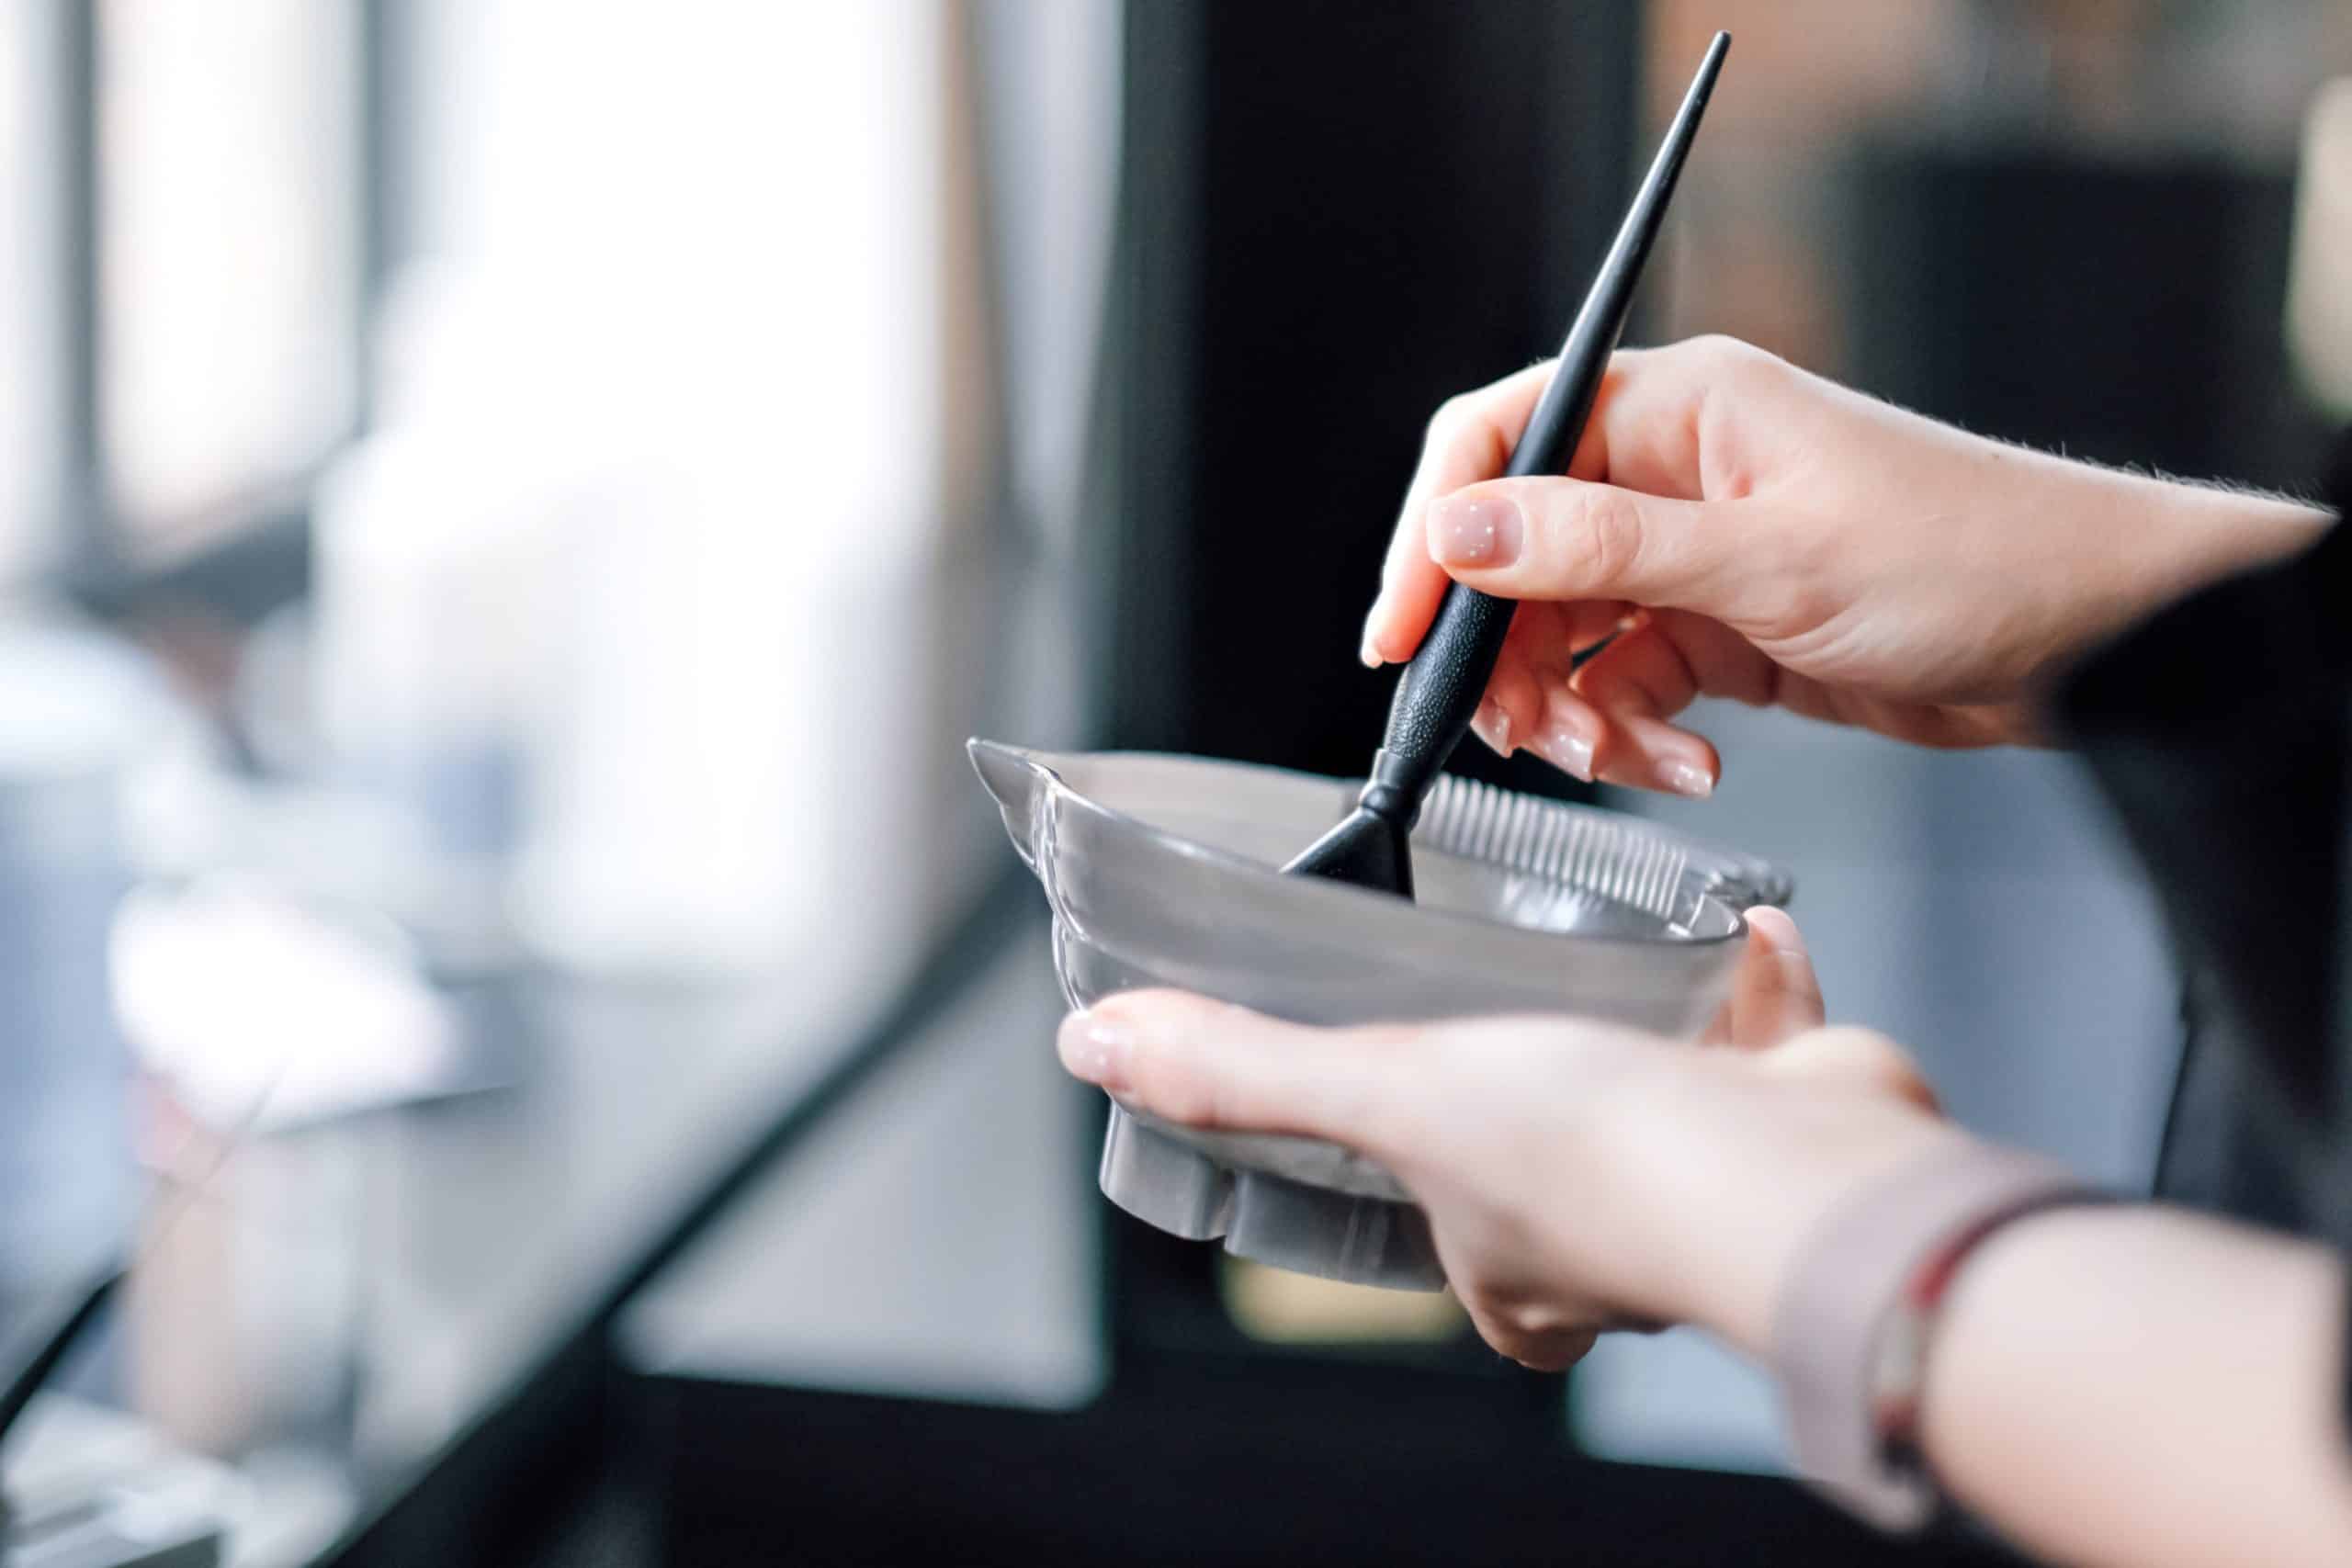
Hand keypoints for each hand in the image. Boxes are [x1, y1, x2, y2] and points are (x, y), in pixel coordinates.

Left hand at [1057, 909, 1955, 1367]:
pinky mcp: (1794, 1120)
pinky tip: (1738, 927)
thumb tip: (1096, 1049)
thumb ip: (1247, 1070)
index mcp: (1510, 1275)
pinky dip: (1750, 984)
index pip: (1442, 1228)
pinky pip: (1760, 1042)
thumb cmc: (1598, 1158)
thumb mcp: (1385, 1092)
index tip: (1404, 1096)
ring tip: (1604, 951)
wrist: (1804, 1170)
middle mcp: (1609, 1241)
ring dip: (1643, 1024)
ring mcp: (1709, 1180)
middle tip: (1502, 1007)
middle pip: (1552, 1160)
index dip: (1418, 1169)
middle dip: (1535, 1083)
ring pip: (1663, 1097)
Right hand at [1363, 336, 2329, 795]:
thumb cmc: (1972, 558)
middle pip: (1516, 556)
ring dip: (1572, 709)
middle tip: (1519, 731)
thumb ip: (1599, 551)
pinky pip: (1627, 681)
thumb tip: (1459, 532)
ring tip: (1624, 756)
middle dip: (1504, 655)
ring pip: (1564, 633)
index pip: (1499, 441)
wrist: (2096, 641)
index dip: (1430, 533)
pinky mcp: (1722, 627)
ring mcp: (1695, 553)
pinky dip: (1636, 732)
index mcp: (1678, 408)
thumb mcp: (1767, 560)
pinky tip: (1687, 761)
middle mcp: (1672, 471)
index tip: (1398, 633)